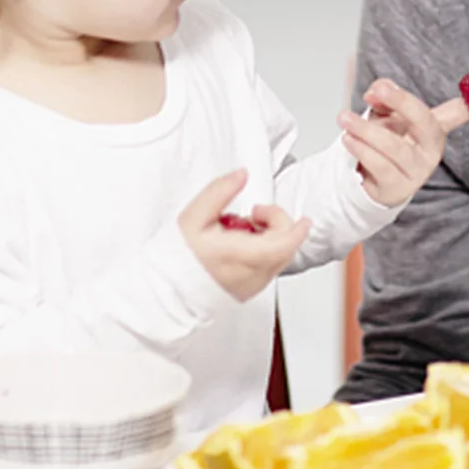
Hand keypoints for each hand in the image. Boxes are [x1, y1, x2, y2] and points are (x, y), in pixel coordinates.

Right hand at [179, 169, 311, 301]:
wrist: (164, 292)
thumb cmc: (177, 257)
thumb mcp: (194, 217)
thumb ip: (220, 191)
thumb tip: (241, 175)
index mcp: (239, 256)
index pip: (283, 245)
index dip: (297, 229)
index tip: (303, 219)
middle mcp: (250, 276)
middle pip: (285, 248)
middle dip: (277, 224)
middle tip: (254, 213)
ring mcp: (250, 287)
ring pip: (278, 259)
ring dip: (270, 238)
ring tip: (242, 230)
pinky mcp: (246, 293)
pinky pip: (268, 269)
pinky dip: (264, 252)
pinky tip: (241, 245)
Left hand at [337, 80, 468, 208]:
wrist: (373, 184)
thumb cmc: (387, 143)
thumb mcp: (387, 116)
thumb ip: (385, 97)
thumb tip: (379, 88)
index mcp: (434, 128)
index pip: (456, 111)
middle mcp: (431, 149)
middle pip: (424, 121)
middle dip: (401, 102)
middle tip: (377, 91)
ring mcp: (416, 171)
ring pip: (394, 147)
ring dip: (367, 130)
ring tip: (345, 118)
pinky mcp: (397, 188)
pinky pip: (380, 166)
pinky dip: (362, 150)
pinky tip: (349, 139)